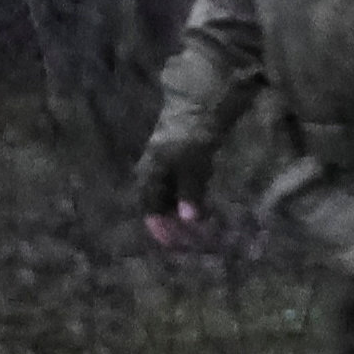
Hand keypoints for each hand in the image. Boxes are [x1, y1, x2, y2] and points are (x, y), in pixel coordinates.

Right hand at [130, 129, 210, 243]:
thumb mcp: (191, 166)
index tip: (179, 246)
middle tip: (194, 244)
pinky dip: (192, 206)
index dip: (163, 230)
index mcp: (149, 178)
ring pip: (171, 203)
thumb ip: (190, 192)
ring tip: (200, 235)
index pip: (151, 212)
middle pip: (161, 210)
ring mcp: (165, 173)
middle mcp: (153, 178)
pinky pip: (182, 194)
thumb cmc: (190, 137)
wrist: (196, 108)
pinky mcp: (179, 169)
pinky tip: (204, 214)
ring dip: (184, 219)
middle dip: (176, 229)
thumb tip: (189, 219)